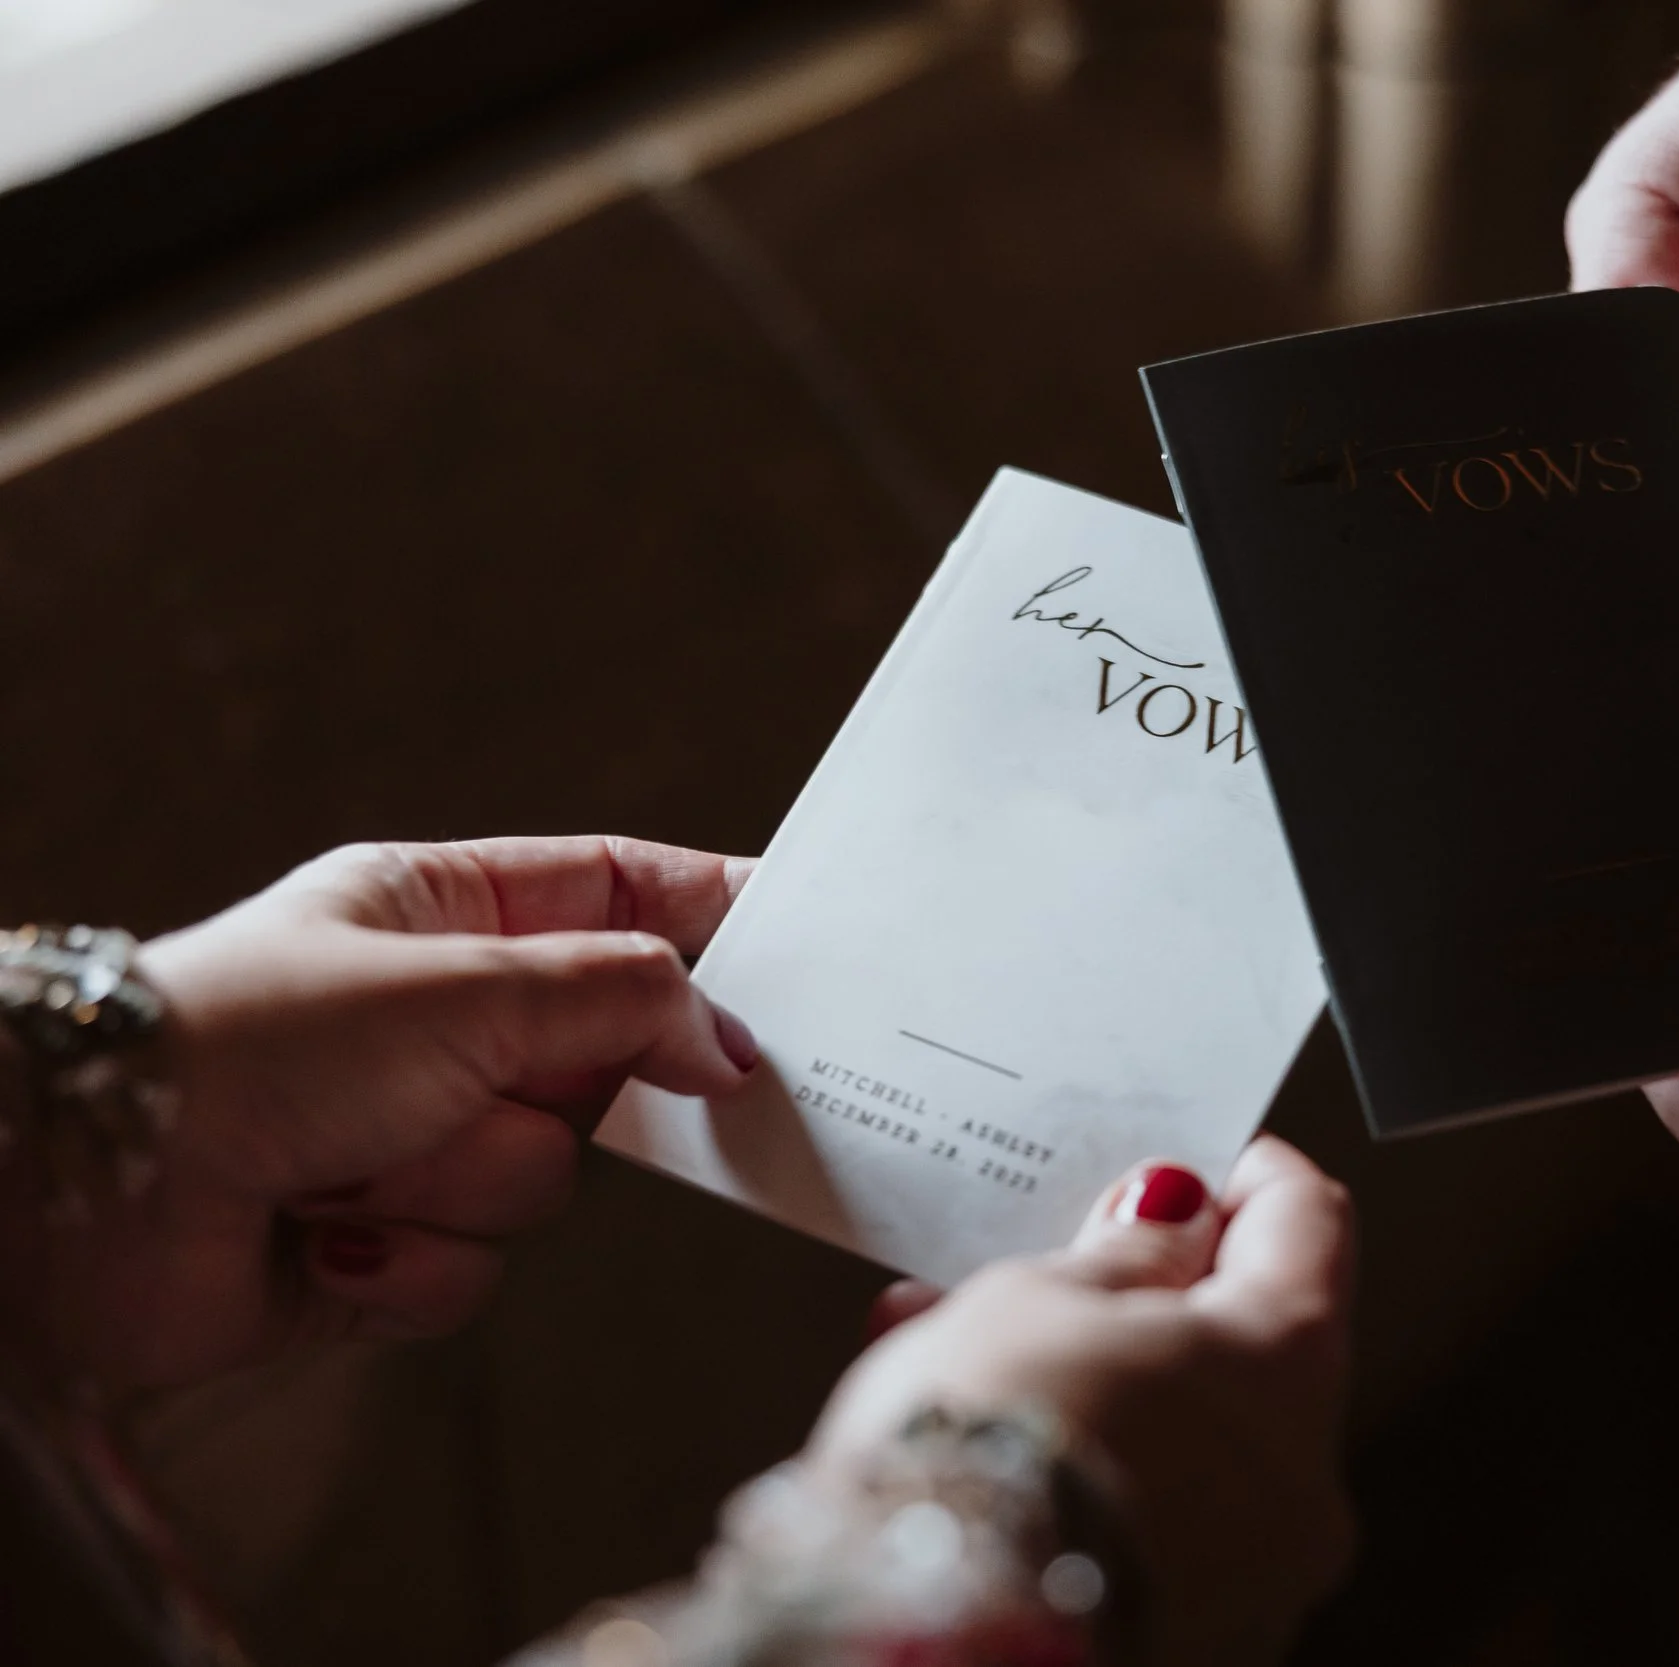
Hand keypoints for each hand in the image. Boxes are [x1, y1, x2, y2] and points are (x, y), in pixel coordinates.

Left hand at [0, 837, 758, 1392]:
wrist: (88, 1190)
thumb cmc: (251, 1045)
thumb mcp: (464, 988)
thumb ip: (620, 1001)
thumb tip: (725, 1042)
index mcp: (445, 912)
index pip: (618, 893)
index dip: (712, 915)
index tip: (806, 943)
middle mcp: (438, 1017)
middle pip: (602, 1053)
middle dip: (568, 1089)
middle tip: (541, 1085)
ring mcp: (411, 1130)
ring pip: (546, 1173)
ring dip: (461, 1179)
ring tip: (361, 1161)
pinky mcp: (382, 1238)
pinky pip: (478, 1264)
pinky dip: (410, 1259)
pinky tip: (329, 1234)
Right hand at [809, 1136, 1355, 1666]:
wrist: (924, 1643)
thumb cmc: (982, 1464)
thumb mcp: (1033, 1302)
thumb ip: (1121, 1253)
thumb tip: (1168, 1223)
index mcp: (1288, 1368)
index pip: (1307, 1225)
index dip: (1242, 1177)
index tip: (1191, 1162)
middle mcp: (1302, 1483)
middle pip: (1246, 1349)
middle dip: (1148, 1301)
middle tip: (1059, 1264)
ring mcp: (1256, 1580)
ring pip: (1187, 1445)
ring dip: (1102, 1391)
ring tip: (970, 1354)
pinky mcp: (1196, 1642)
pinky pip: (1152, 1530)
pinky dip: (1090, 1479)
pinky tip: (987, 1451)